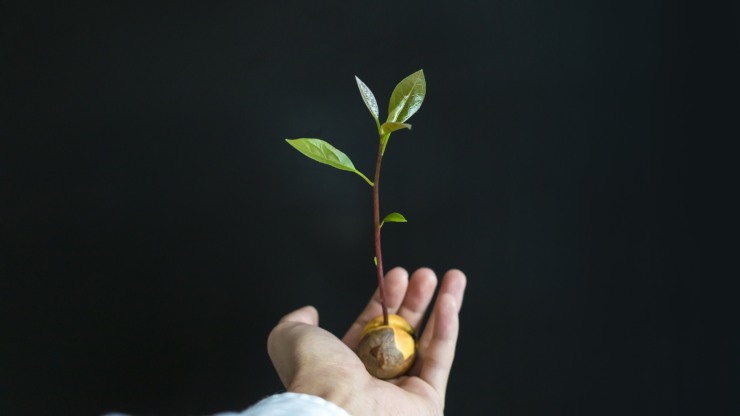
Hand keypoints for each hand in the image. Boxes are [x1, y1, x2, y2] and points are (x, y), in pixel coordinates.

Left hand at [267, 267, 466, 415]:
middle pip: (403, 330)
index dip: (385, 299)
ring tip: (452, 278)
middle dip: (416, 299)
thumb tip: (308, 312)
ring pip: (428, 341)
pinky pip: (441, 358)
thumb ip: (297, 321)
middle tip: (425, 274)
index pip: (372, 326)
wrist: (335, 407)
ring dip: (442, 307)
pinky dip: (448, 328)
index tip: (398, 275)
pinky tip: (450, 302)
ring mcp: (403, 390)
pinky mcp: (427, 400)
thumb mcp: (291, 337)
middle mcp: (375, 378)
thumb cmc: (313, 375)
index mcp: (345, 366)